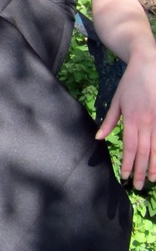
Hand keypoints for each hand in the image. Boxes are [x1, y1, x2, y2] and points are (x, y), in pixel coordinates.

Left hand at [96, 53, 155, 189]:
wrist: (149, 65)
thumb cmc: (130, 83)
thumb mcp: (116, 101)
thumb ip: (109, 121)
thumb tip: (99, 138)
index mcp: (132, 120)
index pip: (129, 147)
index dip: (127, 163)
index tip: (124, 176)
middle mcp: (147, 122)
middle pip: (143, 151)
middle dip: (140, 170)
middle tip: (137, 186)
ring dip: (154, 165)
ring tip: (152, 180)